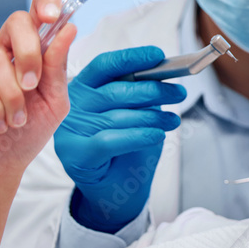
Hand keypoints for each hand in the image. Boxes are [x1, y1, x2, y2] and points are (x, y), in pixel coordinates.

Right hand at [0, 0, 76, 184]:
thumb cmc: (28, 131)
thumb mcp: (54, 100)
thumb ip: (58, 66)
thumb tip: (69, 28)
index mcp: (34, 49)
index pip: (38, 10)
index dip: (45, 3)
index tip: (53, 15)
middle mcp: (6, 49)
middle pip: (16, 22)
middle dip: (29, 53)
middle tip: (33, 85)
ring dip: (11, 95)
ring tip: (17, 119)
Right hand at [56, 47, 185, 232]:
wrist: (115, 190)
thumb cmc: (127, 146)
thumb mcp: (136, 112)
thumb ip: (142, 92)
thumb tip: (165, 72)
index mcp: (84, 87)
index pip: (104, 65)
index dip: (131, 58)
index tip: (158, 56)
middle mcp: (72, 105)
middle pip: (116, 90)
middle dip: (153, 90)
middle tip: (178, 92)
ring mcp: (70, 130)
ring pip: (118, 116)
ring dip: (153, 117)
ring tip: (173, 121)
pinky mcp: (75, 155)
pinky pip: (111, 140)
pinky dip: (139, 136)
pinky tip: (157, 135)